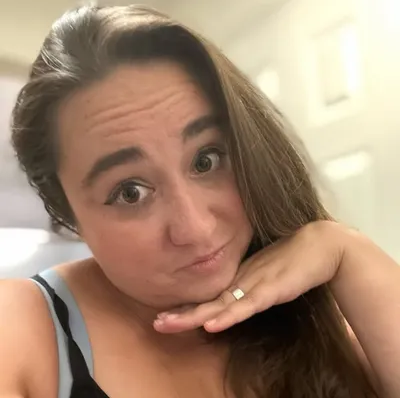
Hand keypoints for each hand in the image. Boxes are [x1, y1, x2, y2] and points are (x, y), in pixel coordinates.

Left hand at [154, 221, 346, 333]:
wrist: (322, 243)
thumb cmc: (296, 258)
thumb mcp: (269, 275)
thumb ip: (254, 286)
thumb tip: (240, 297)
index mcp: (242, 278)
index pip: (211, 297)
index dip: (189, 308)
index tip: (167, 316)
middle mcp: (243, 280)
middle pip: (208, 302)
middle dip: (182, 314)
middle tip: (157, 324)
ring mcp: (256, 284)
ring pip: (220, 305)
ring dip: (193, 316)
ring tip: (167, 324)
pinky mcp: (273, 289)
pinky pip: (247, 306)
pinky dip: (228, 316)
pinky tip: (211, 324)